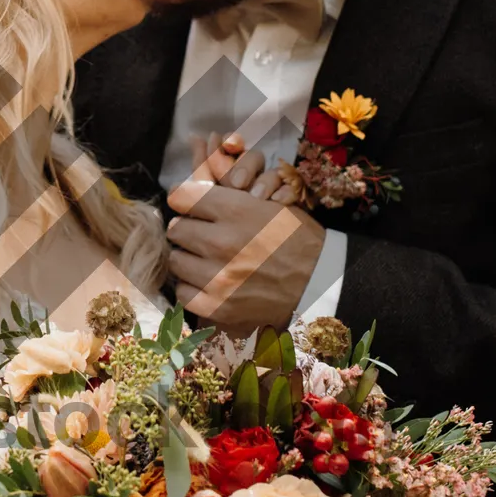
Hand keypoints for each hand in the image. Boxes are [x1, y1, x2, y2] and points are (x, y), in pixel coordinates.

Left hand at [165, 134, 324, 331]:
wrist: (319, 281)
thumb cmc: (295, 237)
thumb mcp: (268, 202)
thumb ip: (228, 193)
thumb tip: (188, 189)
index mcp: (235, 210)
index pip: (181, 196)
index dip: (184, 198)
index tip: (188, 204)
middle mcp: (222, 242)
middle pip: (176, 229)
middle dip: (188, 228)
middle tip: (202, 234)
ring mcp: (218, 278)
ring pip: (176, 261)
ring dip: (188, 258)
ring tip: (204, 259)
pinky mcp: (218, 307)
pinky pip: (183, 292)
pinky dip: (192, 287)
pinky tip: (206, 282)